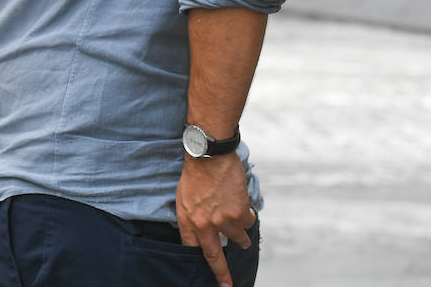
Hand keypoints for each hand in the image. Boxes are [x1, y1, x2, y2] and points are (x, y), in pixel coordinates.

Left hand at [176, 153, 256, 286]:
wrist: (209, 156)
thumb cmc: (194, 174)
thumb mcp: (182, 198)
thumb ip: (191, 218)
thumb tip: (199, 233)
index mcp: (188, 221)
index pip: (193, 250)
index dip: (202, 263)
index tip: (212, 277)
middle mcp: (205, 225)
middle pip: (215, 256)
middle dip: (222, 274)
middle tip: (228, 285)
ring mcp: (223, 220)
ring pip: (238, 238)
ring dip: (241, 236)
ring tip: (241, 232)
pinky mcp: (239, 212)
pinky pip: (248, 222)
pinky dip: (247, 217)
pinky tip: (242, 207)